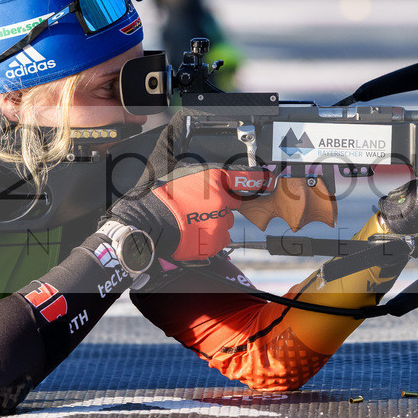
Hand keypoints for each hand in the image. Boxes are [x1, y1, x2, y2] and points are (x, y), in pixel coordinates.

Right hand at [106, 164, 270, 261]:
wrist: (149, 221)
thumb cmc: (165, 198)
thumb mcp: (188, 175)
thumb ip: (211, 179)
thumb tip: (226, 183)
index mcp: (216, 181)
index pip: (246, 179)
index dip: (258, 180)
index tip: (267, 181)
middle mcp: (222, 201)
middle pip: (233, 207)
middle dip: (221, 208)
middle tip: (200, 209)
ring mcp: (219, 224)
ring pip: (226, 225)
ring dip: (216, 225)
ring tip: (194, 222)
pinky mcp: (214, 242)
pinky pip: (219, 241)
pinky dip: (210, 239)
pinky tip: (194, 233)